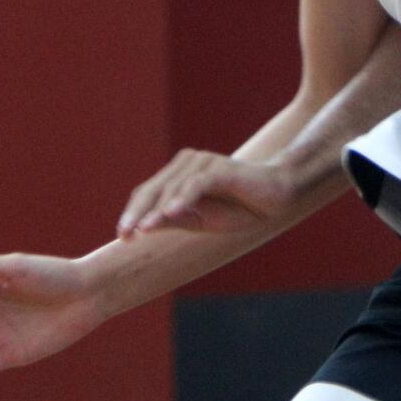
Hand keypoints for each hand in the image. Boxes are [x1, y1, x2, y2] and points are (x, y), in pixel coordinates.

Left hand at [117, 149, 292, 238]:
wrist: (277, 196)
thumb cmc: (238, 208)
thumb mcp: (200, 220)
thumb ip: (173, 220)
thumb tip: (143, 227)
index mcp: (179, 175)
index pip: (148, 193)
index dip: (134, 213)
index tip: (123, 238)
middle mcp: (188, 163)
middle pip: (154, 188)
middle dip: (137, 212)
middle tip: (124, 234)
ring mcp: (204, 163)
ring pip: (172, 187)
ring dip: (157, 210)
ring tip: (143, 230)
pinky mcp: (221, 168)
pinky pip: (197, 183)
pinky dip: (183, 198)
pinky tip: (171, 214)